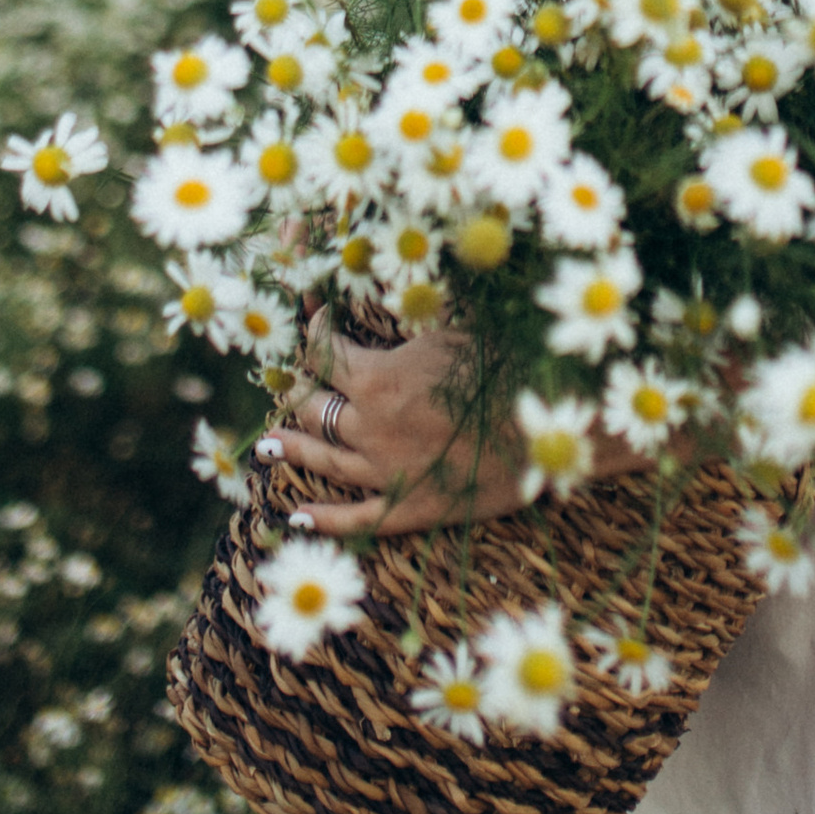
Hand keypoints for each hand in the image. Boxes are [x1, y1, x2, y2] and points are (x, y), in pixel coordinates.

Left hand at [262, 313, 529, 538]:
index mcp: (378, 378)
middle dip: (298, 392)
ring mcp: (386, 473)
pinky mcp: (410, 509)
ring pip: (324, 461)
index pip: (325, 352)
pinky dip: (324, 520)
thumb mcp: (451, 328)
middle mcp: (371, 426)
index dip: (314, 332)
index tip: (315, 320)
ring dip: (292, 450)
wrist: (548, 428)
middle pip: (316, 408)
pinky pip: (356, 519)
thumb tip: (391, 293)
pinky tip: (296, 517)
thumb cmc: (506, 367)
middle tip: (286, 386)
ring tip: (266, 445)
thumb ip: (408, 323)